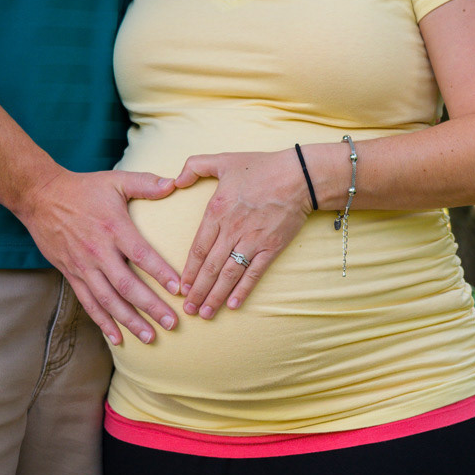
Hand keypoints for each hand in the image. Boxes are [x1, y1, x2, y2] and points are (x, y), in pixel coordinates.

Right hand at [16, 169, 181, 344]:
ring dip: (130, 321)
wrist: (40, 196)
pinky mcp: (71, 274)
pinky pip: (89, 303)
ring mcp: (83, 266)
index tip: (179, 289)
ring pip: (108, 300)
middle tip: (172, 323)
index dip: (160, 272)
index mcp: (113, 228)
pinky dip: (103, 322)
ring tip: (150, 337)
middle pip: (127, 285)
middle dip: (151, 307)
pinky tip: (118, 338)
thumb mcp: (116, 180)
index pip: (141, 255)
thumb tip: (176, 182)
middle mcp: (98, 251)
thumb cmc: (84, 188)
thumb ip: (146, 183)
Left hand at [174, 149, 310, 318]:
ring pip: (229, 274)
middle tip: (187, 309)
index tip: (180, 287)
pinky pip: (254, 273)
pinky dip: (243, 290)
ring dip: (215, 296)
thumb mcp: (223, 160)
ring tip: (205, 314)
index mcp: (217, 211)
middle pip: (210, 267)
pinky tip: (232, 305)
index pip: (198, 248)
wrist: (299, 176)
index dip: (188, 270)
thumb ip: (195, 166)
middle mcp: (232, 230)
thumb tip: (175, 179)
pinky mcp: (271, 248)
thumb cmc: (262, 167)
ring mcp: (252, 241)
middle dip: (197, 291)